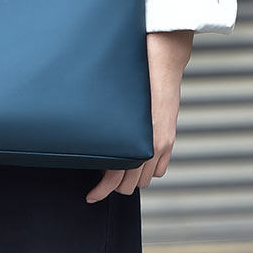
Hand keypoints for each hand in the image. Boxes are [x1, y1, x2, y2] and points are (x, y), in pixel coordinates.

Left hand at [85, 29, 193, 202]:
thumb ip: (104, 122)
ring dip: (130, 178)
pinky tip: (133, 163)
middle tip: (96, 184)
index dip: (102, 190)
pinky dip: (146, 169)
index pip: (117, 178)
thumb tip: (83, 136)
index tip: (90, 196)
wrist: (162, 56)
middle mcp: (153, 144)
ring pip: (146, 178)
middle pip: (132, 184)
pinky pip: (160, 166)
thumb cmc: (135, 72)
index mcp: (138, 139)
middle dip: (113, 186)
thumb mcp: (113, 99)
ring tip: (112, 172)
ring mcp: (164, 141)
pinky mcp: (169, 135)